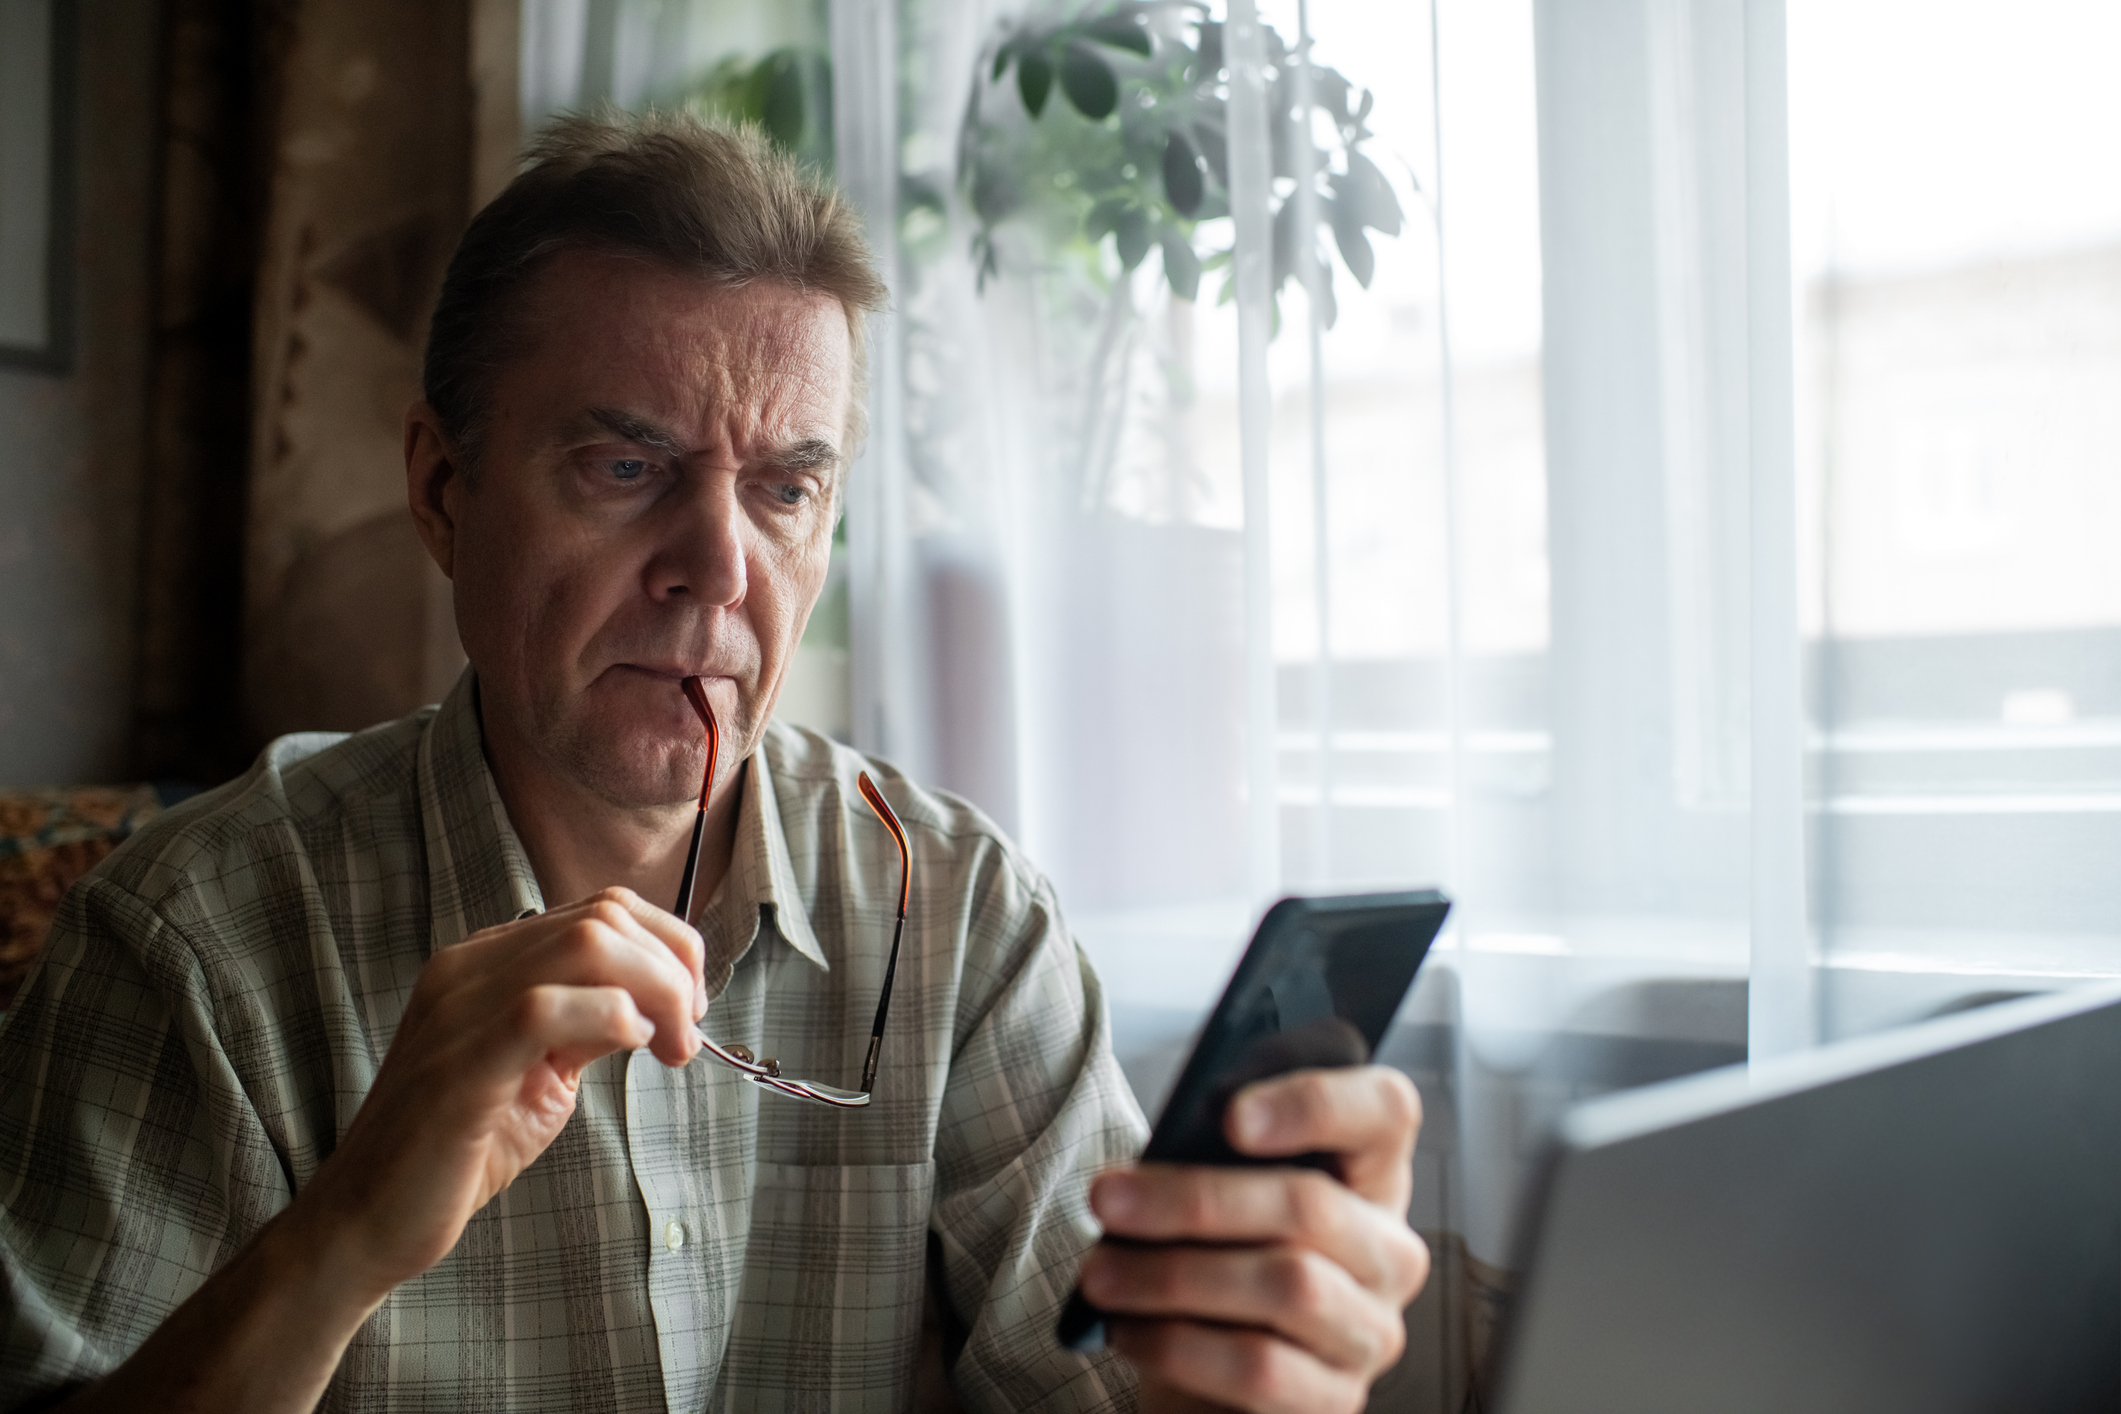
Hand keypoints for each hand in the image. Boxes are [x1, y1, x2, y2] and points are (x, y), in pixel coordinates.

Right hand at [292, 887, 705, 1297]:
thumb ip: (589, 1024)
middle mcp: (468, 968)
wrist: (369, 1221)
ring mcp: (458, 1010)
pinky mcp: (459, 1065)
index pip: (600, 909)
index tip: (689, 1008)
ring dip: (656, 991)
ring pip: (587, 945)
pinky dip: (610, 1018)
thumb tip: (657, 1004)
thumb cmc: (459, 1151)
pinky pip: (544, 1008)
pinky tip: (631, 1049)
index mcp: (486, 961)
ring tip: (672, 1048)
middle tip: (687, 1036)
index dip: (667, 946)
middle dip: (673, 968)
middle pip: (604, 917)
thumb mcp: (541, 1071)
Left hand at [1081, 1067, 1429, 1413]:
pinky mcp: (1338, 1400)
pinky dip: (1179, 1344)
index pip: (1386, 1111)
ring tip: (1100, 1274)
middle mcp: (1388, 1252)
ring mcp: (1371, 1331)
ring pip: (1288, 1286)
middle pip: (1310, 1205)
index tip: (1230, 1114)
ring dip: (1174, 1276)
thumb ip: (1215, 1161)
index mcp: (1370, 1175)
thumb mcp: (1220, 1202)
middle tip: (1107, 1199)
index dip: (1317, 1102)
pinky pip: (1261, 1367)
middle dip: (1194, 1199)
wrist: (1210, 1380)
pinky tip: (1128, 1331)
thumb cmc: (1214, 1263)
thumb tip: (1169, 1149)